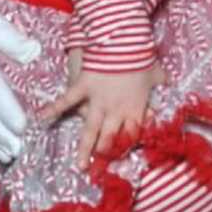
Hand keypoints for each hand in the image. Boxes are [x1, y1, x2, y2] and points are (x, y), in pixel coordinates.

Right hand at [41, 62, 160, 168]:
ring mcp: (98, 100)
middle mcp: (116, 110)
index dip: (127, 146)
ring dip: (85, 149)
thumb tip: (168, 83)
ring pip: (91, 130)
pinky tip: (43, 118)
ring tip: (80, 165)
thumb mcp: (156, 71)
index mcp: (135, 107)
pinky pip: (67, 101)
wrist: (123, 41)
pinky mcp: (83, 87)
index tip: (123, 156)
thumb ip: (159, 81)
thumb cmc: (141, 56)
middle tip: (100, 171)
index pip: (133, 133)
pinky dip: (54, 108)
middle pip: (110, 138)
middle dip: (105, 155)